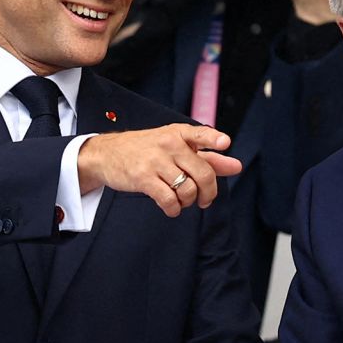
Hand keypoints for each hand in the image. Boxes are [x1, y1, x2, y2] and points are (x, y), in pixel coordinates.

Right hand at [76, 123, 240, 215]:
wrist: (106, 154)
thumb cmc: (145, 150)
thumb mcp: (175, 146)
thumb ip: (207, 156)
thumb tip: (236, 166)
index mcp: (178, 133)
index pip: (200, 134)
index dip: (214, 140)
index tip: (225, 143)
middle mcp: (169, 144)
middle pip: (203, 173)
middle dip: (209, 193)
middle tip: (204, 200)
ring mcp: (155, 161)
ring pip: (188, 189)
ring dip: (189, 202)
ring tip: (183, 201)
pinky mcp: (143, 178)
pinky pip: (169, 199)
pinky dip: (174, 209)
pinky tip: (172, 207)